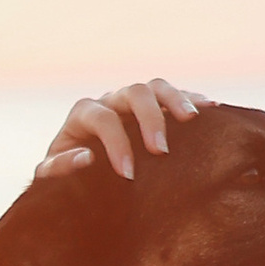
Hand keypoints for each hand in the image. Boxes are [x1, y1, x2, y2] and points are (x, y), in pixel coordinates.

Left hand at [35, 76, 203, 182]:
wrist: (81, 174)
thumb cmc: (67, 179)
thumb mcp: (51, 179)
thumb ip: (57, 169)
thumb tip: (85, 158)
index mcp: (83, 115)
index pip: (102, 118)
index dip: (115, 144)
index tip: (127, 174)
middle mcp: (110, 101)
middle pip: (133, 93)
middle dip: (150, 119)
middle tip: (160, 151)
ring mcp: (133, 102)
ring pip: (156, 87)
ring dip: (176, 99)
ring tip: (192, 119)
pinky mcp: (153, 108)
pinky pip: (175, 96)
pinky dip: (193, 99)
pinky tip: (213, 108)